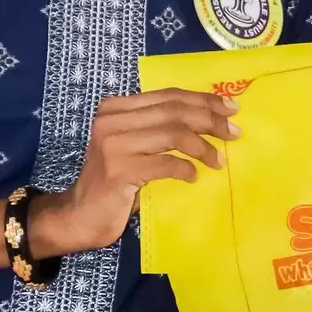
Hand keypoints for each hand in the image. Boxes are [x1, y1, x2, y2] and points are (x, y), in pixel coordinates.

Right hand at [29, 90, 236, 255]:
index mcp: (115, 108)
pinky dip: (185, 169)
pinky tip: (193, 177)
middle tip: (233, 132)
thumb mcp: (132, 147)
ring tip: (218, 160)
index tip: (229, 108)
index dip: (202, 99)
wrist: (78, 216)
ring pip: (173, 134)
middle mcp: (112, 120)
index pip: (168, 96)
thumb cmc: (112, 183)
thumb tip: (208, 121)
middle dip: (210, 119)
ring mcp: (114, 145)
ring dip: (203, 147)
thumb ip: (157, 130)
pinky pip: (166, 164)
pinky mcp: (120, 171)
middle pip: (174, 111)